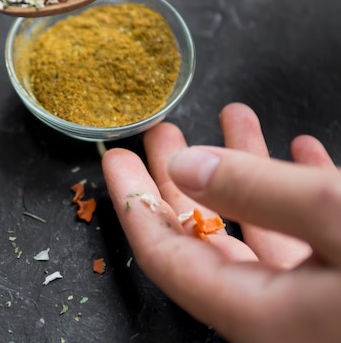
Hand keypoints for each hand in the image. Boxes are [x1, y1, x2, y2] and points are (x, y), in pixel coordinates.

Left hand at [102, 102, 340, 341]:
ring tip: (233, 120)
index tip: (116, 159)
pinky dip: (299, 189)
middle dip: (183, 177)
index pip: (165, 255)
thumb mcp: (335, 217)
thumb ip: (255, 192)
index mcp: (256, 313)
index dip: (135, 202)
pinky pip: (308, 235)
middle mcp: (276, 316)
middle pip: (205, 239)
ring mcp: (312, 302)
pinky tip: (301, 152)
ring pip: (260, 228)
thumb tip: (184, 168)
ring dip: (248, 169)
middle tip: (163, 135)